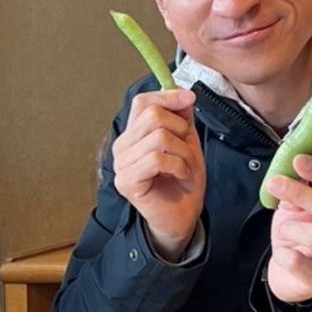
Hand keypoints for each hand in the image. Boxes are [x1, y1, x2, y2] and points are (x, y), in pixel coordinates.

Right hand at [112, 89, 205, 260]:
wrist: (182, 218)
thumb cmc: (182, 182)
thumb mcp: (187, 143)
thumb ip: (182, 118)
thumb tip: (183, 93)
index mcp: (134, 135)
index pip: (142, 102)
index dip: (167, 96)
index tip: (189, 99)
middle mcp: (122, 147)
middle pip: (152, 116)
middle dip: (180, 129)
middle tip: (187, 150)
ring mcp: (121, 165)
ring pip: (159, 137)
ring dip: (183, 152)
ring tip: (185, 167)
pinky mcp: (127, 181)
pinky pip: (157, 159)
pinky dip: (179, 166)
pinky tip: (180, 176)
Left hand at [264, 154, 311, 302]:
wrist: (291, 276)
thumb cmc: (298, 239)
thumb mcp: (297, 209)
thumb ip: (300, 189)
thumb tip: (293, 165)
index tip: (298, 160)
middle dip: (301, 193)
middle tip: (275, 184)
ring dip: (291, 228)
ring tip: (283, 233)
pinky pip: (301, 263)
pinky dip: (286, 255)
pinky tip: (284, 253)